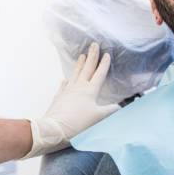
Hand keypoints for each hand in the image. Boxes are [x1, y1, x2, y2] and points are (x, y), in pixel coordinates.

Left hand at [23, 42, 119, 157]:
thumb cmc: (78, 123)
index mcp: (90, 90)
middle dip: (92, 56)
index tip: (106, 54)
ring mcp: (67, 91)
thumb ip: (110, 111)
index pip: (99, 74)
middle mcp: (79, 87)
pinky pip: (63, 86)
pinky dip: (66, 81)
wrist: (54, 129)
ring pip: (75, 74)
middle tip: (94, 45)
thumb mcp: (98, 117)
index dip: (104, 64)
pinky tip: (65, 79)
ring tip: (81, 56)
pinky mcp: (58, 97)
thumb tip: (119, 106)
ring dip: (79, 64)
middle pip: (87, 68)